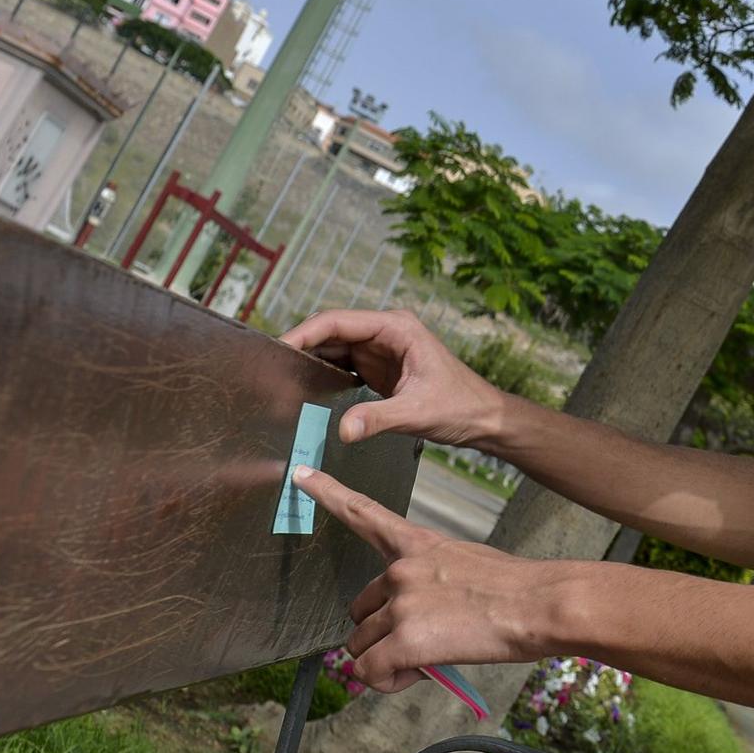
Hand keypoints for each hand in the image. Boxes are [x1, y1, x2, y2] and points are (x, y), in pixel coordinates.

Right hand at [279, 308, 510, 448]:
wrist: (484, 418)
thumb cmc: (461, 406)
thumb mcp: (417, 412)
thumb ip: (378, 419)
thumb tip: (342, 431)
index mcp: (396, 328)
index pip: (337, 321)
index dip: (304, 333)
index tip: (278, 350)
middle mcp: (386, 332)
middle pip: (330, 332)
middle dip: (301, 347)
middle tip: (269, 370)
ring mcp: (381, 349)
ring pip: (334, 349)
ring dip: (310, 362)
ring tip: (279, 380)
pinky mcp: (379, 369)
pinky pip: (343, 366)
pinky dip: (323, 376)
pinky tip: (304, 392)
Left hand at [295, 465, 548, 691]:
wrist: (540, 603)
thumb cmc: (518, 589)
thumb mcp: (469, 566)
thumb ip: (432, 584)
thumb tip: (422, 621)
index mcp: (418, 545)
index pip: (365, 514)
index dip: (329, 494)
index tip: (301, 476)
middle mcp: (401, 569)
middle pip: (359, 611)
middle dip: (379, 635)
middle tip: (419, 646)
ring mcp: (402, 604)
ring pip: (361, 646)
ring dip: (385, 661)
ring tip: (426, 662)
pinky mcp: (407, 639)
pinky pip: (370, 671)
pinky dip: (388, 681)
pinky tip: (418, 674)